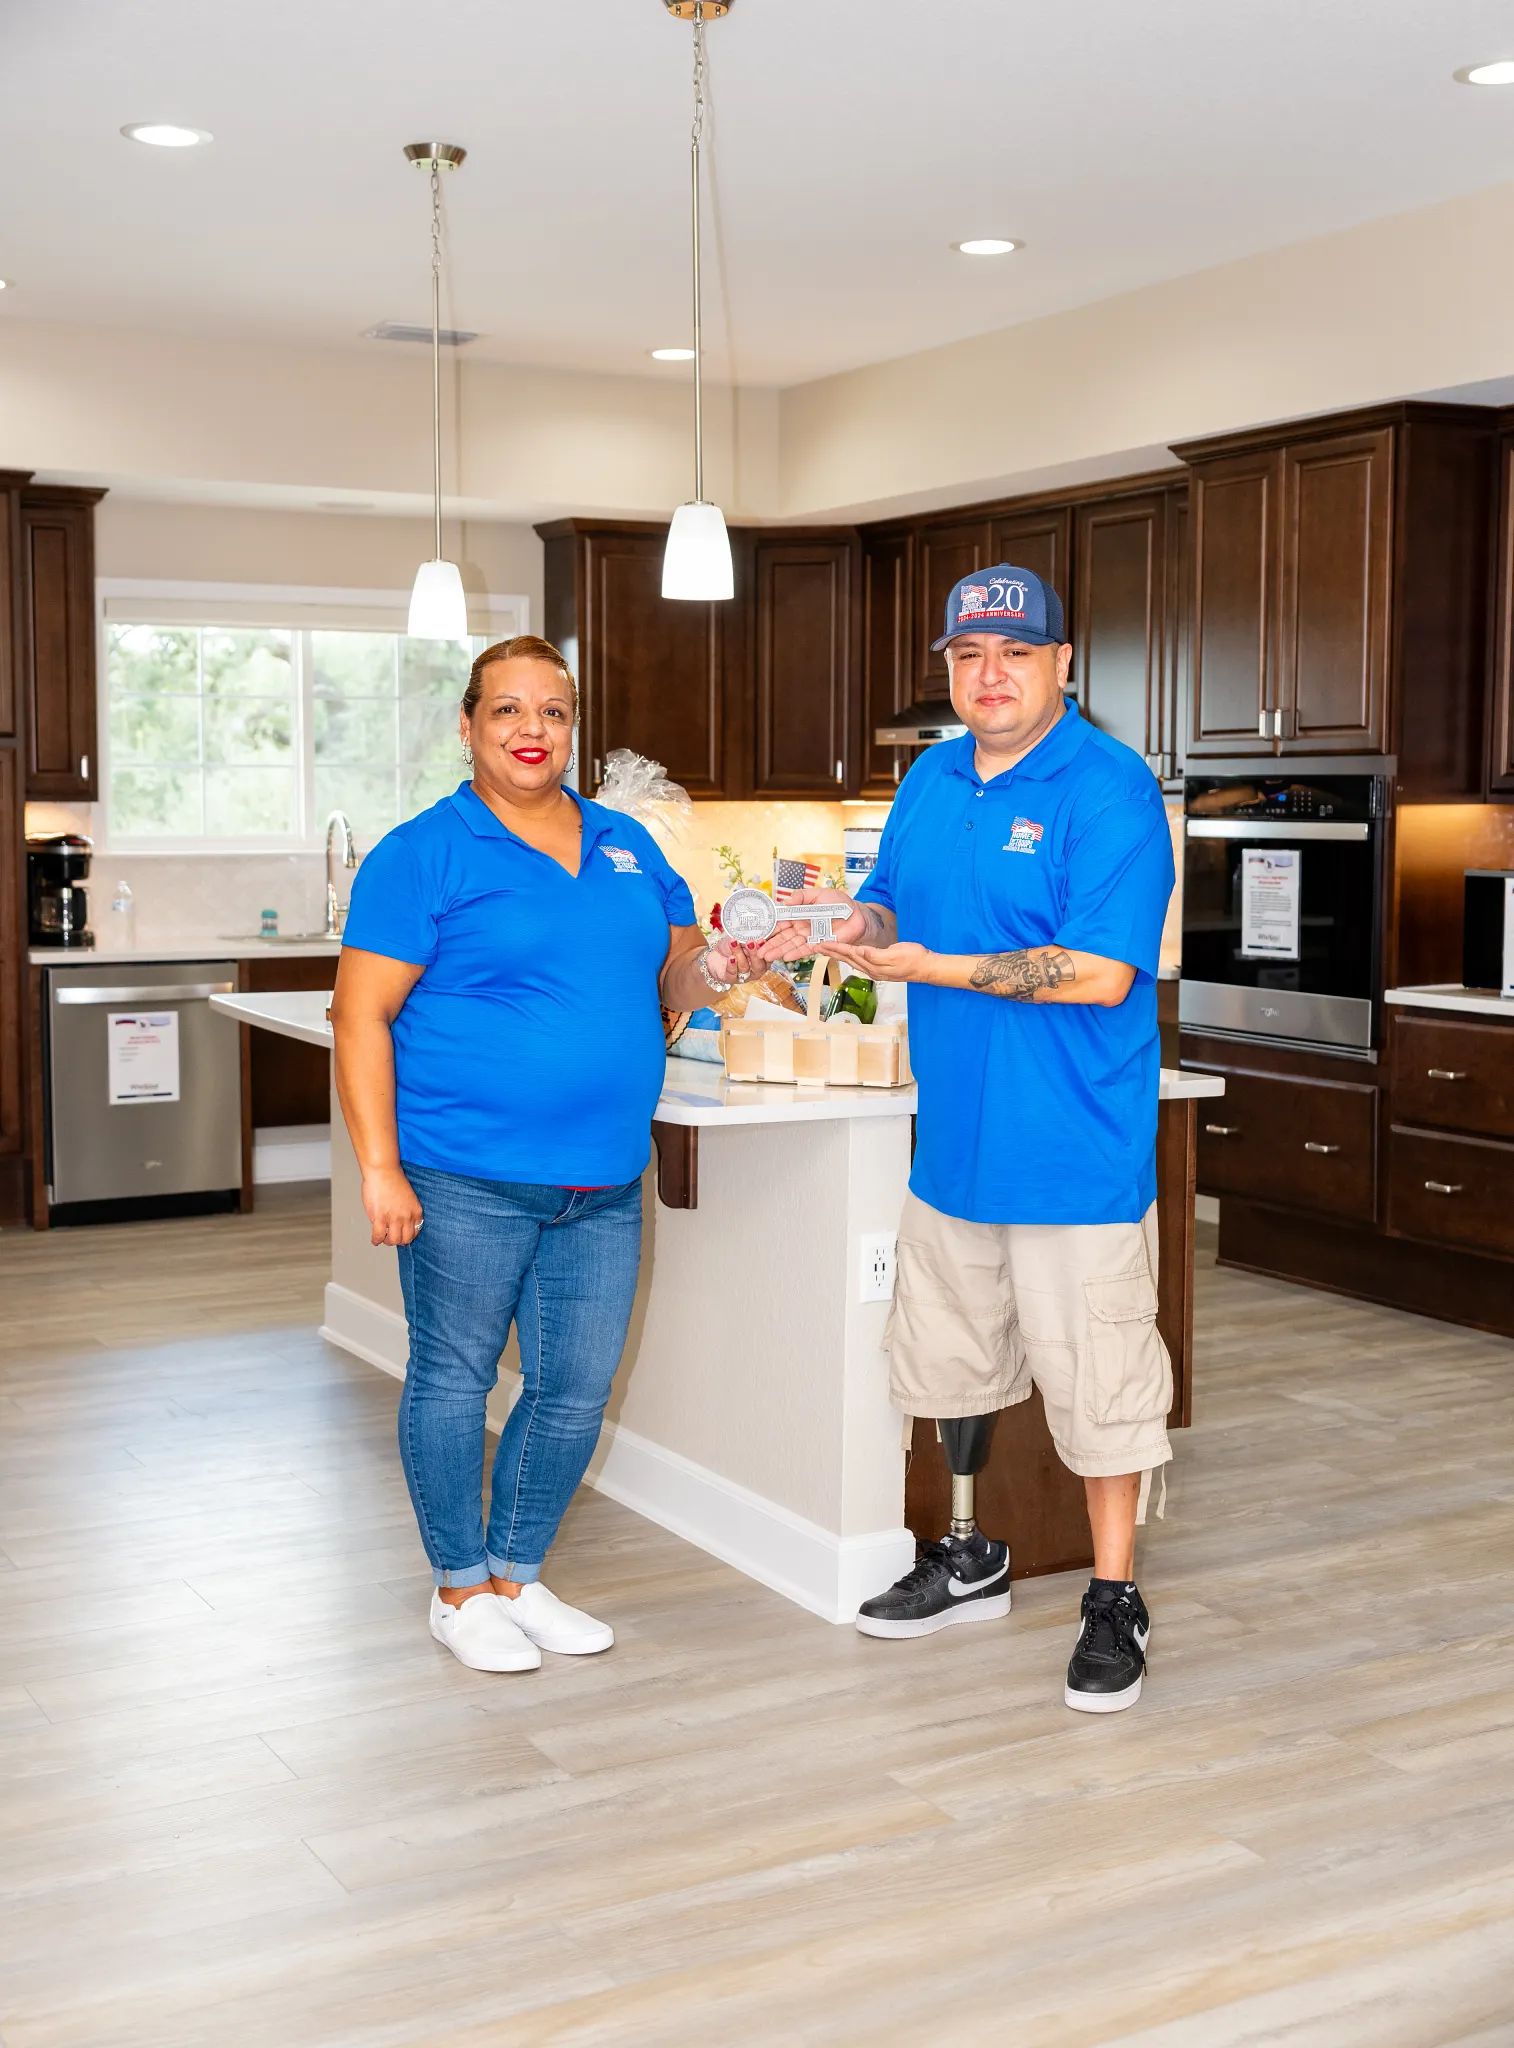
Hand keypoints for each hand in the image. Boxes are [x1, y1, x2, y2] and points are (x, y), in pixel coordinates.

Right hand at [362, 1166, 423, 1245]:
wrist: (383, 1171)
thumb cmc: (393, 1180)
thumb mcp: (409, 1197)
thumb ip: (407, 1210)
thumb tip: (400, 1222)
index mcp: (416, 1211)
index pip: (415, 1232)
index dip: (408, 1236)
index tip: (403, 1236)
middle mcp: (406, 1217)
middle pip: (405, 1239)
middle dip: (398, 1241)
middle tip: (391, 1238)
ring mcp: (393, 1219)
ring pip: (392, 1240)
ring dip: (387, 1241)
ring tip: (383, 1238)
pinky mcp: (379, 1218)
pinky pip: (378, 1236)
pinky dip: (376, 1240)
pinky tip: (375, 1239)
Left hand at [705, 939, 761, 985]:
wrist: (715, 953)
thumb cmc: (731, 945)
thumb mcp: (741, 938)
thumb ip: (748, 938)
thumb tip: (754, 934)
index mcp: (761, 960)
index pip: (767, 957)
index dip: (765, 949)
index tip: (761, 940)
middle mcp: (754, 970)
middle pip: (759, 966)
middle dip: (755, 954)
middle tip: (750, 943)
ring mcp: (742, 976)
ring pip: (744, 967)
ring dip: (739, 953)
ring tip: (733, 942)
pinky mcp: (730, 978)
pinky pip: (732, 974)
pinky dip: (732, 965)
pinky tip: (731, 958)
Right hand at [757, 888, 867, 962]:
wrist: (857, 915)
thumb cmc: (839, 903)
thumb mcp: (817, 894)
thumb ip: (801, 896)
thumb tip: (785, 902)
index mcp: (798, 913)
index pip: (780, 921)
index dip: (769, 927)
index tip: (756, 932)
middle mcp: (801, 927)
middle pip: (782, 936)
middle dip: (769, 943)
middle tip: (756, 950)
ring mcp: (809, 937)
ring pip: (790, 945)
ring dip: (778, 951)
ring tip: (765, 956)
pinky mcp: (819, 945)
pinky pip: (805, 950)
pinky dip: (795, 954)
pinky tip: (785, 957)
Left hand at [820, 941, 935, 984]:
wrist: (927, 968)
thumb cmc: (914, 959)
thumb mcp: (896, 954)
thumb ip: (876, 955)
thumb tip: (859, 951)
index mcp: (873, 965)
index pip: (849, 954)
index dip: (835, 948)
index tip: (822, 943)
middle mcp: (872, 969)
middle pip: (847, 959)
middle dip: (832, 952)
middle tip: (817, 946)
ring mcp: (876, 970)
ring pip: (852, 961)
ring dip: (839, 955)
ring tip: (828, 950)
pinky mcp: (881, 968)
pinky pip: (860, 962)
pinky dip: (850, 957)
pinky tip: (848, 955)